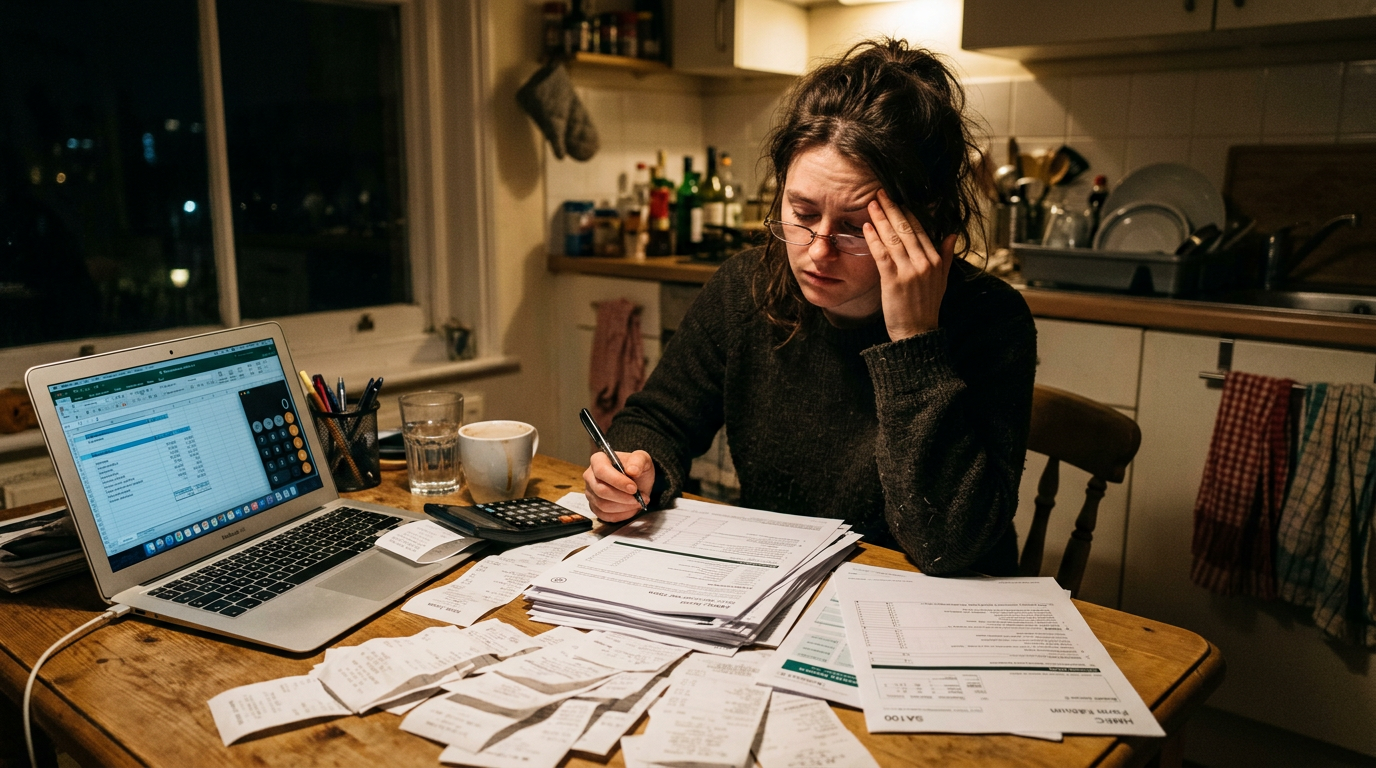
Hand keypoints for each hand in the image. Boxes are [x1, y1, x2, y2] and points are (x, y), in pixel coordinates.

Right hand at [583, 449, 654, 522]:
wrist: (638, 481)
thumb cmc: (637, 468)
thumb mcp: (643, 459)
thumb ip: (638, 461)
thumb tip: (632, 470)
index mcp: (598, 460)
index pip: (601, 471)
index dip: (617, 481)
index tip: (633, 488)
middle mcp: (590, 476)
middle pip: (601, 490)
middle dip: (623, 497)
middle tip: (640, 498)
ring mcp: (591, 493)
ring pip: (603, 505)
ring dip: (624, 507)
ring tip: (639, 502)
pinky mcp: (594, 507)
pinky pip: (605, 515)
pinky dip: (621, 515)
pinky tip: (631, 508)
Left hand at [863, 189, 956, 339]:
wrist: (916, 332)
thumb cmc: (926, 306)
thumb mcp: (941, 280)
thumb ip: (944, 256)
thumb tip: (951, 234)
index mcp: (935, 260)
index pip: (920, 230)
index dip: (907, 213)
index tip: (896, 199)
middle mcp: (924, 263)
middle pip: (906, 229)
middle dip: (892, 209)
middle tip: (880, 193)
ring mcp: (909, 271)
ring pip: (893, 239)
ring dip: (881, 219)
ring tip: (871, 204)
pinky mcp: (893, 280)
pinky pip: (882, 254)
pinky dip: (874, 239)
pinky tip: (866, 227)